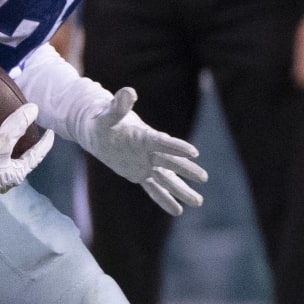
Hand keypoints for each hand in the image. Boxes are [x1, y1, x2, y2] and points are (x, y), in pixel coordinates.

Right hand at [0, 105, 55, 201]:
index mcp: (15, 175)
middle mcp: (4, 182)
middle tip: (33, 140)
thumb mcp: (1, 141)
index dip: (45, 143)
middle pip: (22, 164)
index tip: (51, 133)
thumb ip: (18, 125)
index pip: (36, 156)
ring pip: (6, 167)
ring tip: (11, 145)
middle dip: (28, 152)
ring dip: (10, 156)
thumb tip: (34, 109)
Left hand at [85, 87, 206, 214]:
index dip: (177, 147)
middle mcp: (150, 151)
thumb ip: (119, 105)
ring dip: (182, 190)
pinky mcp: (140, 174)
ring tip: (199, 202)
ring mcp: (147, 164)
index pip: (163, 142)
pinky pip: (153, 189)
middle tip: (203, 177)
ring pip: (167, 180)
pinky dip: (164, 199)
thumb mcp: (108, 114)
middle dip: (186, 170)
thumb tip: (128, 92)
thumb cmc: (102, 121)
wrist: (99, 132)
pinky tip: (177, 211)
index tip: (193, 152)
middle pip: (171, 162)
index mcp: (145, 136)